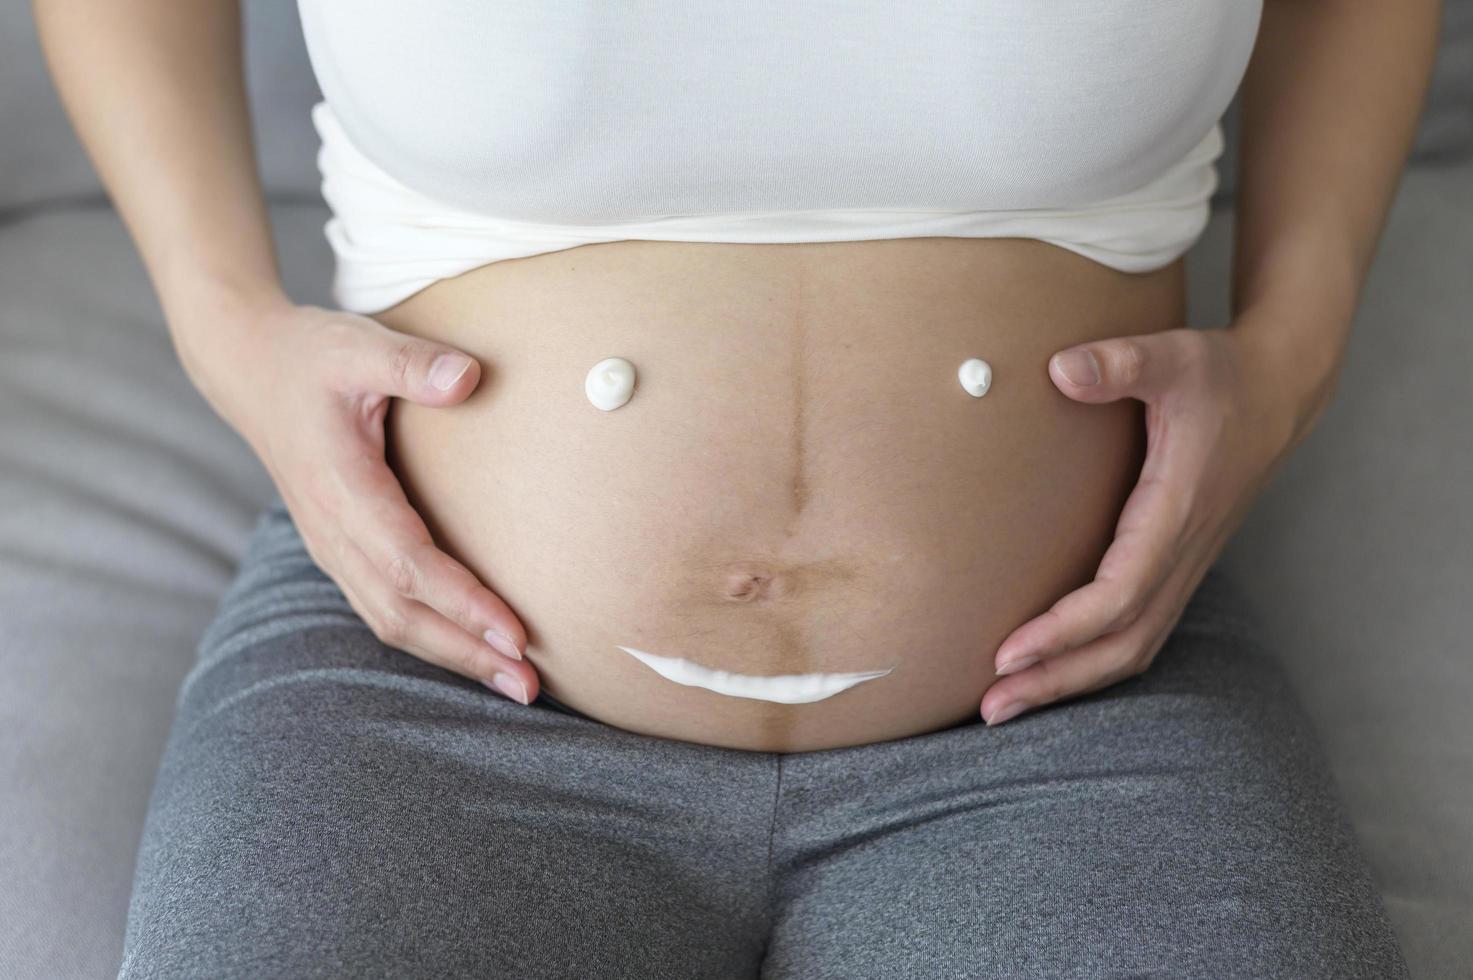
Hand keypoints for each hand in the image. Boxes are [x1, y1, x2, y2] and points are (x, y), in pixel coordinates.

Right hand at [199, 301, 538, 705]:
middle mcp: (332, 531)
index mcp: (340, 489)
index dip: (463, 603)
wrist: (247, 370)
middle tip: (531, 685)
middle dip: (467, 651)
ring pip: (390, 619)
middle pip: (402, 612)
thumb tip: (468, 377)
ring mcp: (331, 546)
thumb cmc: (309, 355)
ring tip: (513, 681)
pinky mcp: (339, 548)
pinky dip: (430, 635)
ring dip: (452, 654)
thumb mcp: (358, 346)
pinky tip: (473, 648)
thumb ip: (413, 364)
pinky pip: (384, 606)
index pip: (408, 563)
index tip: (516, 632)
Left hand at [980, 322, 1304, 725]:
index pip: (1118, 596)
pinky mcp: (1177, 566)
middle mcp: (1183, 554)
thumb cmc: (1220, 374)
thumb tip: (1059, 369)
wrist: (1277, 391)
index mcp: (1177, 513)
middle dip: (1055, 680)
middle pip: (1121, 644)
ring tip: (1006, 703)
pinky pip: (1137, 633)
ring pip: (1132, 648)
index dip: (1062, 631)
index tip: (1005, 652)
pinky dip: (1093, 663)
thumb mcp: (1173, 355)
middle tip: (990, 706)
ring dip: (1071, 682)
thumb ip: (1119, 362)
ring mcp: (1184, 566)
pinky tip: (1049, 674)